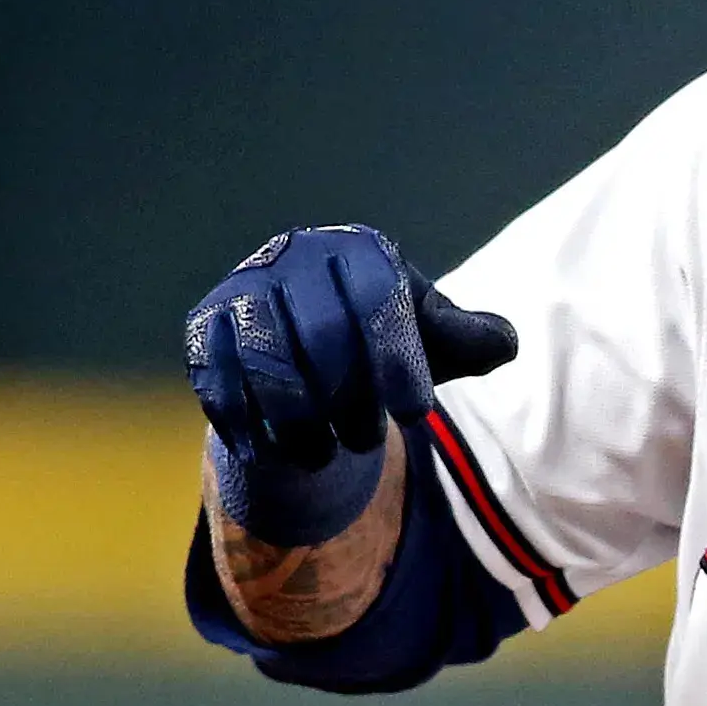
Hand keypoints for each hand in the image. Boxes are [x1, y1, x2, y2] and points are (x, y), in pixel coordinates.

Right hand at [184, 225, 517, 471]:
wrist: (305, 353)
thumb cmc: (381, 343)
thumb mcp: (431, 341)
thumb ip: (468, 340)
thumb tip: (502, 343)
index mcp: (359, 251)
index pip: (378, 300)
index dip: (398, 360)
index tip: (415, 414)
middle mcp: (296, 256)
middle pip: (321, 334)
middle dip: (349, 399)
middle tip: (368, 439)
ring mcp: (244, 287)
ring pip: (266, 361)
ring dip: (299, 421)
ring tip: (324, 454)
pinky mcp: (204, 326)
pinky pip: (218, 378)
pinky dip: (246, 424)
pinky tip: (272, 453)